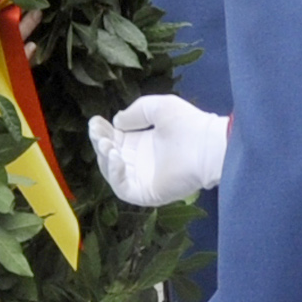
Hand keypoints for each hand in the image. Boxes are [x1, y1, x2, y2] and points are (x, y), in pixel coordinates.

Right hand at [87, 94, 228, 206]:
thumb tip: (116, 123)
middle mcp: (140, 161)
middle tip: (98, 132)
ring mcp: (142, 179)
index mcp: (142, 142)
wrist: (207, 145)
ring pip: (112, 172)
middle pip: (109, 155)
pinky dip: (115, 174)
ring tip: (107, 144)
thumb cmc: (187, 123)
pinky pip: (122, 188)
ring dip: (104, 158)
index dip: (102, 131)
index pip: (114, 139)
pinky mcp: (146, 194)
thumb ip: (135, 112)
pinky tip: (117, 157)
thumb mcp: (157, 108)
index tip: (95, 121)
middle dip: (100, 142)